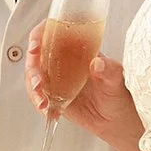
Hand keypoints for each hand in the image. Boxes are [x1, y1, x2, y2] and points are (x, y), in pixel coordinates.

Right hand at [23, 34, 141, 150]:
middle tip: (38, 82)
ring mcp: (56, 78)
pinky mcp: (53, 95)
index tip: (36, 45)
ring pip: (34, 76)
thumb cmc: (117, 93)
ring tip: (42, 101)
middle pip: (37, 56)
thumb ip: (109, 70)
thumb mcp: (117, 79)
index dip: (40, 35)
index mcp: (77, 47)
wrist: (115, 118)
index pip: (53, 32)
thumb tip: (98, 63)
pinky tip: (46, 109)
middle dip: (33, 68)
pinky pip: (38, 94)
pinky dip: (38, 101)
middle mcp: (62, 60)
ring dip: (33, 88)